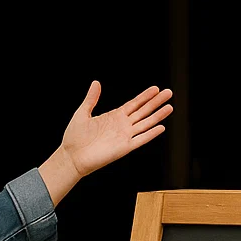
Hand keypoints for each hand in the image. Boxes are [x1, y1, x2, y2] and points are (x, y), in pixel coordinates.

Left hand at [39, 82, 173, 205]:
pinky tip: (161, 127)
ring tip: (169, 107)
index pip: (134, 104)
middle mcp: (122, 125)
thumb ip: (91, 98)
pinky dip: (151, 134)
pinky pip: (140, 139)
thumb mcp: (82, 113)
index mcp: (114, 116)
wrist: (71, 156)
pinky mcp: (124, 148)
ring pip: (145, 123)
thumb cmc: (75, 138)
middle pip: (143, 111)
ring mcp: (124, 136)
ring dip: (158, 115)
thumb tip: (96, 83)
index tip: (156, 88)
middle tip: (168, 93)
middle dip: (156, 102)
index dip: (145, 96)